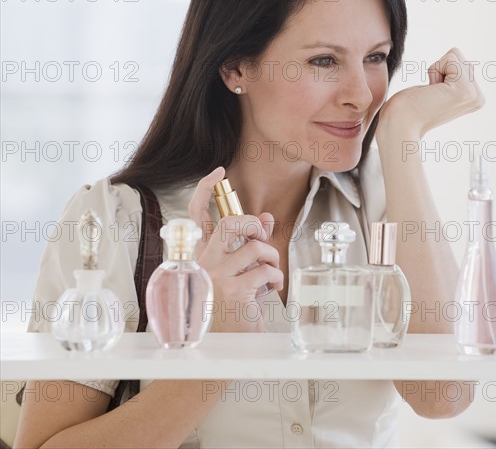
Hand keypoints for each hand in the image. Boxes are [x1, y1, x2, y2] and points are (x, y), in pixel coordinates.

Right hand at [188, 167, 282, 332]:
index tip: (218, 172)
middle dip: (253, 225)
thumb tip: (265, 216)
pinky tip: (270, 290)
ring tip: (270, 274)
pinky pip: (266, 271)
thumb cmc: (232, 306)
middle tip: (260, 238)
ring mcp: (217, 276)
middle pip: (231, 223)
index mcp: (202, 254)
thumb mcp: (239, 271)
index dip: (205, 189)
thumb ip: (250, 244)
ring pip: (256, 247)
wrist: (227, 344)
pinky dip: (276, 279)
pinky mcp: (233, 291)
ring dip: (272, 259)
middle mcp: (205, 262)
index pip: (197, 214)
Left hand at [378, 47, 484, 138]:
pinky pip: (449, 58)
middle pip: (458, 55)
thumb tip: (467, 63)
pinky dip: (434, 71)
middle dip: (438, 69)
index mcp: (474, 98)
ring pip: (454, 55)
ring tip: (430, 94)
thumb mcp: (438, 87)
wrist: (400, 124)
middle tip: (430, 94)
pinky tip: (430, 92)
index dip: (439, 72)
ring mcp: (474, 96)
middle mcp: (478, 98)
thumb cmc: (409, 107)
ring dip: (435, 70)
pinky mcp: (464, 91)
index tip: (432, 94)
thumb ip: (455, 75)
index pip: (459, 60)